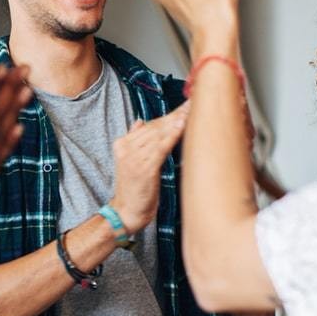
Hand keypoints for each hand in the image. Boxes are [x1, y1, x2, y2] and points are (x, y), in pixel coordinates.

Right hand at [110, 103, 188, 232]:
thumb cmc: (134, 189)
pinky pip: (160, 148)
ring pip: (159, 135)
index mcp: (123, 144)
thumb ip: (135, 140)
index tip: (186, 105)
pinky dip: (172, 136)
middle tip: (193, 103)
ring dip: (176, 122)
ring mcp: (134, 158)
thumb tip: (139, 122)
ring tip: (191, 111)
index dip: (169, 115)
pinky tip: (181, 127)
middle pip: (155, 127)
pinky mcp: (143, 169)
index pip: (150, 125)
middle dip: (176, 114)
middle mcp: (126, 148)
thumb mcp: (131, 162)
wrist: (127, 212)